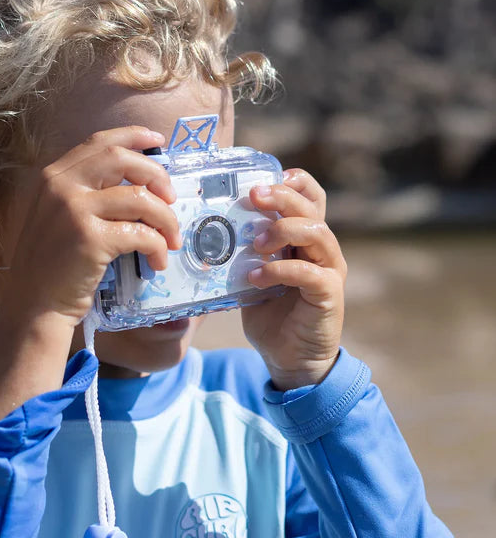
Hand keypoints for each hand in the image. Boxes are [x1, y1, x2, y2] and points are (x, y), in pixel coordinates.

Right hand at [0, 126, 181, 429]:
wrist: (34, 306)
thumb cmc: (51, 266)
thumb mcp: (59, 218)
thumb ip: (86, 195)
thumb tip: (138, 185)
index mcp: (54, 176)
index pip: (99, 143)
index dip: (133, 137)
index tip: (157, 141)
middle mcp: (62, 186)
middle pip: (122, 159)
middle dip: (156, 174)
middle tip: (172, 198)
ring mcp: (74, 210)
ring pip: (140, 198)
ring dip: (166, 219)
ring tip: (172, 240)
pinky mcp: (90, 239)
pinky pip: (140, 233)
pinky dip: (157, 247)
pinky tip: (157, 262)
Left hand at [241, 169, 346, 390]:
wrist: (288, 359)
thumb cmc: (271, 316)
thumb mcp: (252, 279)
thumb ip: (243, 256)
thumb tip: (207, 233)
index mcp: (305, 241)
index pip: (310, 199)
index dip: (294, 182)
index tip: (266, 178)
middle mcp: (322, 250)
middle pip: (311, 208)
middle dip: (282, 197)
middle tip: (254, 197)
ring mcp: (329, 271)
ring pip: (316, 232)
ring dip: (283, 231)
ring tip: (255, 244)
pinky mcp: (329, 294)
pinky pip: (308, 273)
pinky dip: (279, 270)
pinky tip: (255, 278)